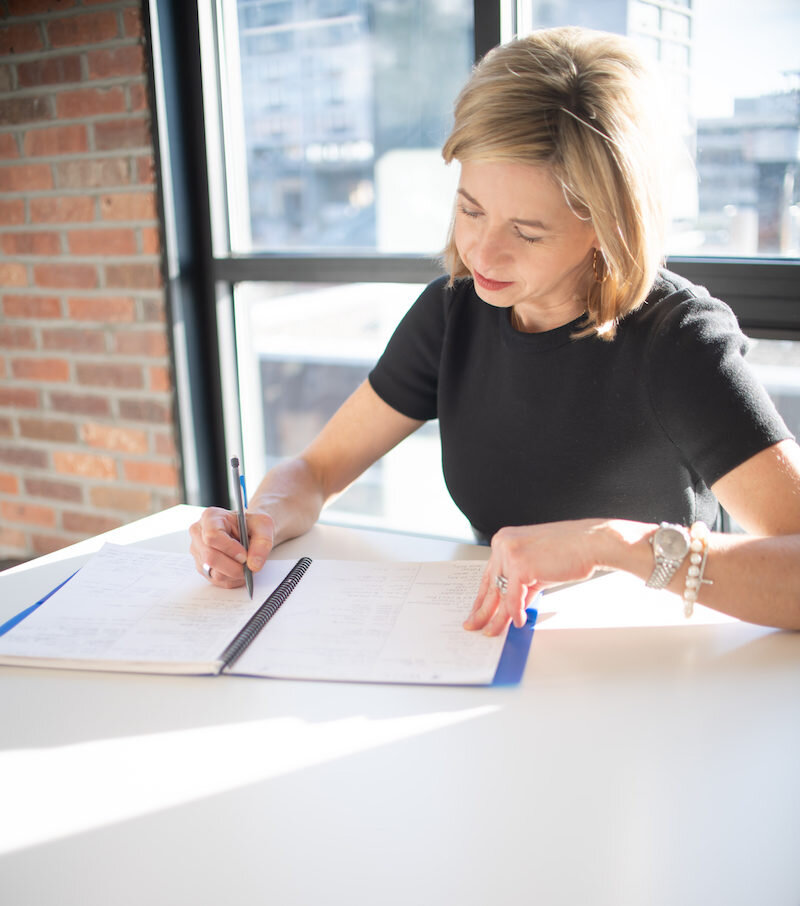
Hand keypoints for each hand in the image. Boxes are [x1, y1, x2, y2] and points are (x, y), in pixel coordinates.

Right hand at [189, 506, 274, 588]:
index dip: (229, 548)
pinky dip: (232, 579)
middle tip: (250, 565)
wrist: (248, 531)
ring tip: (246, 565)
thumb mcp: (263, 526)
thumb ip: (262, 542)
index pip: (212, 536)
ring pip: (214, 573)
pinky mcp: (202, 567)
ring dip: (235, 574)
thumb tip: (254, 564)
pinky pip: (217, 581)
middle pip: (211, 557)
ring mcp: (198, 552)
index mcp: (210, 517)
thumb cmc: (251, 525)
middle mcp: (199, 534)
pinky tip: (239, 569)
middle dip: (235, 566)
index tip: (244, 555)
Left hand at [464, 519, 607, 635]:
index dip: (482, 596)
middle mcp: (502, 544)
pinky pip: (513, 597)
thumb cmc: (569, 550)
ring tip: (492, 632)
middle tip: (474, 625)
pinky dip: (515, 613)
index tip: (477, 610)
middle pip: (491, 585)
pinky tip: (518, 623)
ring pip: (501, 594)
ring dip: (497, 617)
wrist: (589, 543)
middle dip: (483, 610)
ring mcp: (510, 554)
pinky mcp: (520, 566)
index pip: (489, 574)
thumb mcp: (537, 566)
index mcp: (504, 540)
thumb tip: (515, 605)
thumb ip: (523, 584)